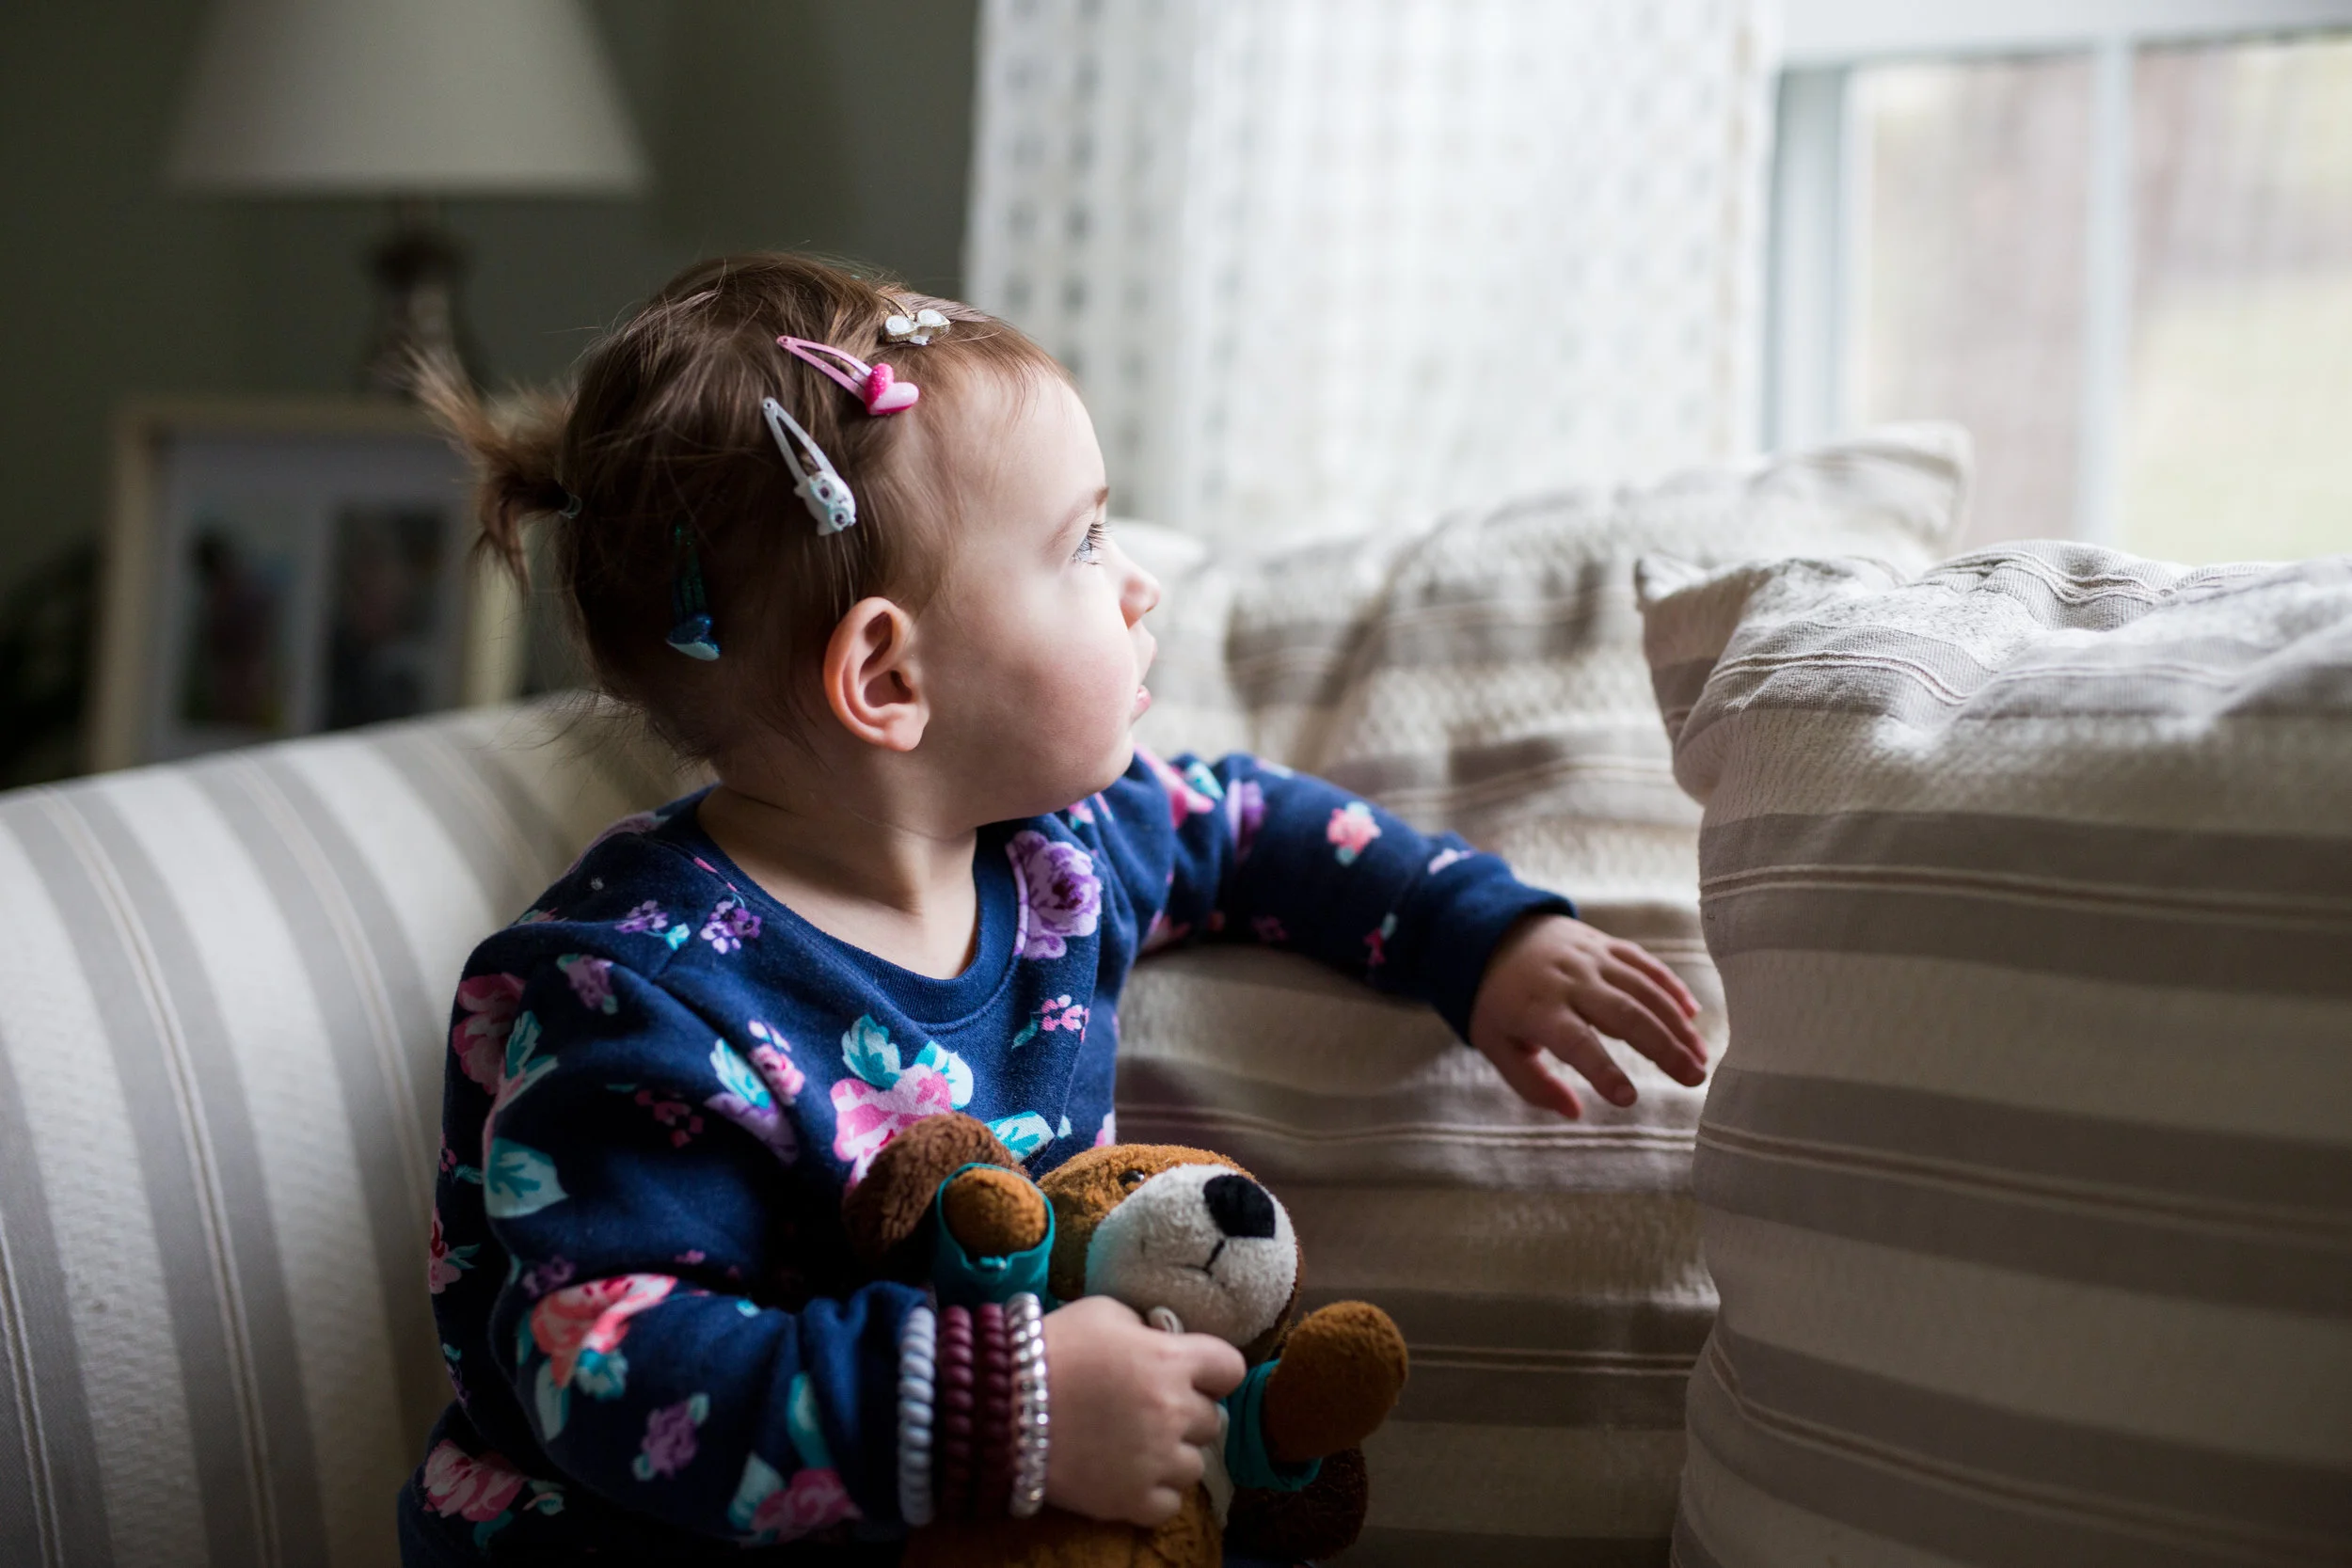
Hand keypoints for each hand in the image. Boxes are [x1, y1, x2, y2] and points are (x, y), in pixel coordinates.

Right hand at [1039, 1295, 1244, 1525]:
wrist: (1001, 1405)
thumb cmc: (1052, 1348)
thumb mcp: (1104, 1312)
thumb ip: (1143, 1326)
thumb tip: (1160, 1339)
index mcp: (1171, 1360)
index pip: (1230, 1368)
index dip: (1212, 1370)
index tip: (1192, 1372)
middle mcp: (1173, 1411)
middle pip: (1212, 1419)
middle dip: (1187, 1412)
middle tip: (1151, 1408)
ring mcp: (1155, 1460)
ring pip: (1196, 1465)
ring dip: (1173, 1454)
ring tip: (1138, 1445)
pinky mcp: (1132, 1500)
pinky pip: (1171, 1504)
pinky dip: (1155, 1492)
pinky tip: (1130, 1474)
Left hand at [1467, 913, 1706, 1116]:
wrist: (1492, 933)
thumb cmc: (1497, 1000)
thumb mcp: (1496, 1044)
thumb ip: (1531, 1083)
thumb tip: (1574, 1113)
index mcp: (1538, 1009)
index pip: (1575, 1042)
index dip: (1602, 1069)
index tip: (1629, 1099)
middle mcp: (1570, 980)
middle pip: (1624, 1014)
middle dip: (1663, 1048)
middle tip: (1694, 1079)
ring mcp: (1592, 958)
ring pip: (1643, 989)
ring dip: (1677, 1024)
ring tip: (1700, 1057)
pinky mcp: (1607, 945)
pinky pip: (1646, 964)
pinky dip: (1672, 988)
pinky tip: (1693, 1015)